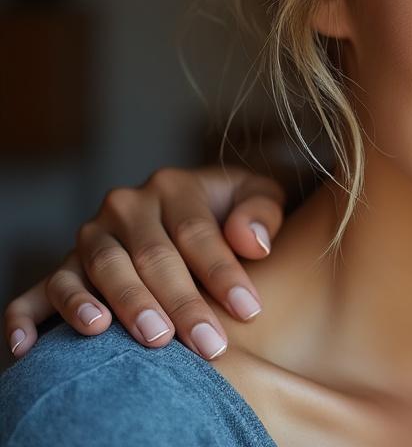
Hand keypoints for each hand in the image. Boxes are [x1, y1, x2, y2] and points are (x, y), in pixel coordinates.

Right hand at [5, 166, 285, 359]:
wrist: (202, 208)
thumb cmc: (234, 212)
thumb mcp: (260, 196)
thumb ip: (261, 211)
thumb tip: (252, 242)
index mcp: (173, 186)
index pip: (196, 233)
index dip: (223, 273)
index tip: (249, 311)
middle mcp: (125, 207)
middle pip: (150, 257)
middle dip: (180, 303)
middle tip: (207, 345)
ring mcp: (90, 238)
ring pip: (98, 270)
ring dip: (119, 306)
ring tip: (145, 337)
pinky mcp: (64, 268)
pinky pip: (37, 292)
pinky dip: (27, 318)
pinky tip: (28, 348)